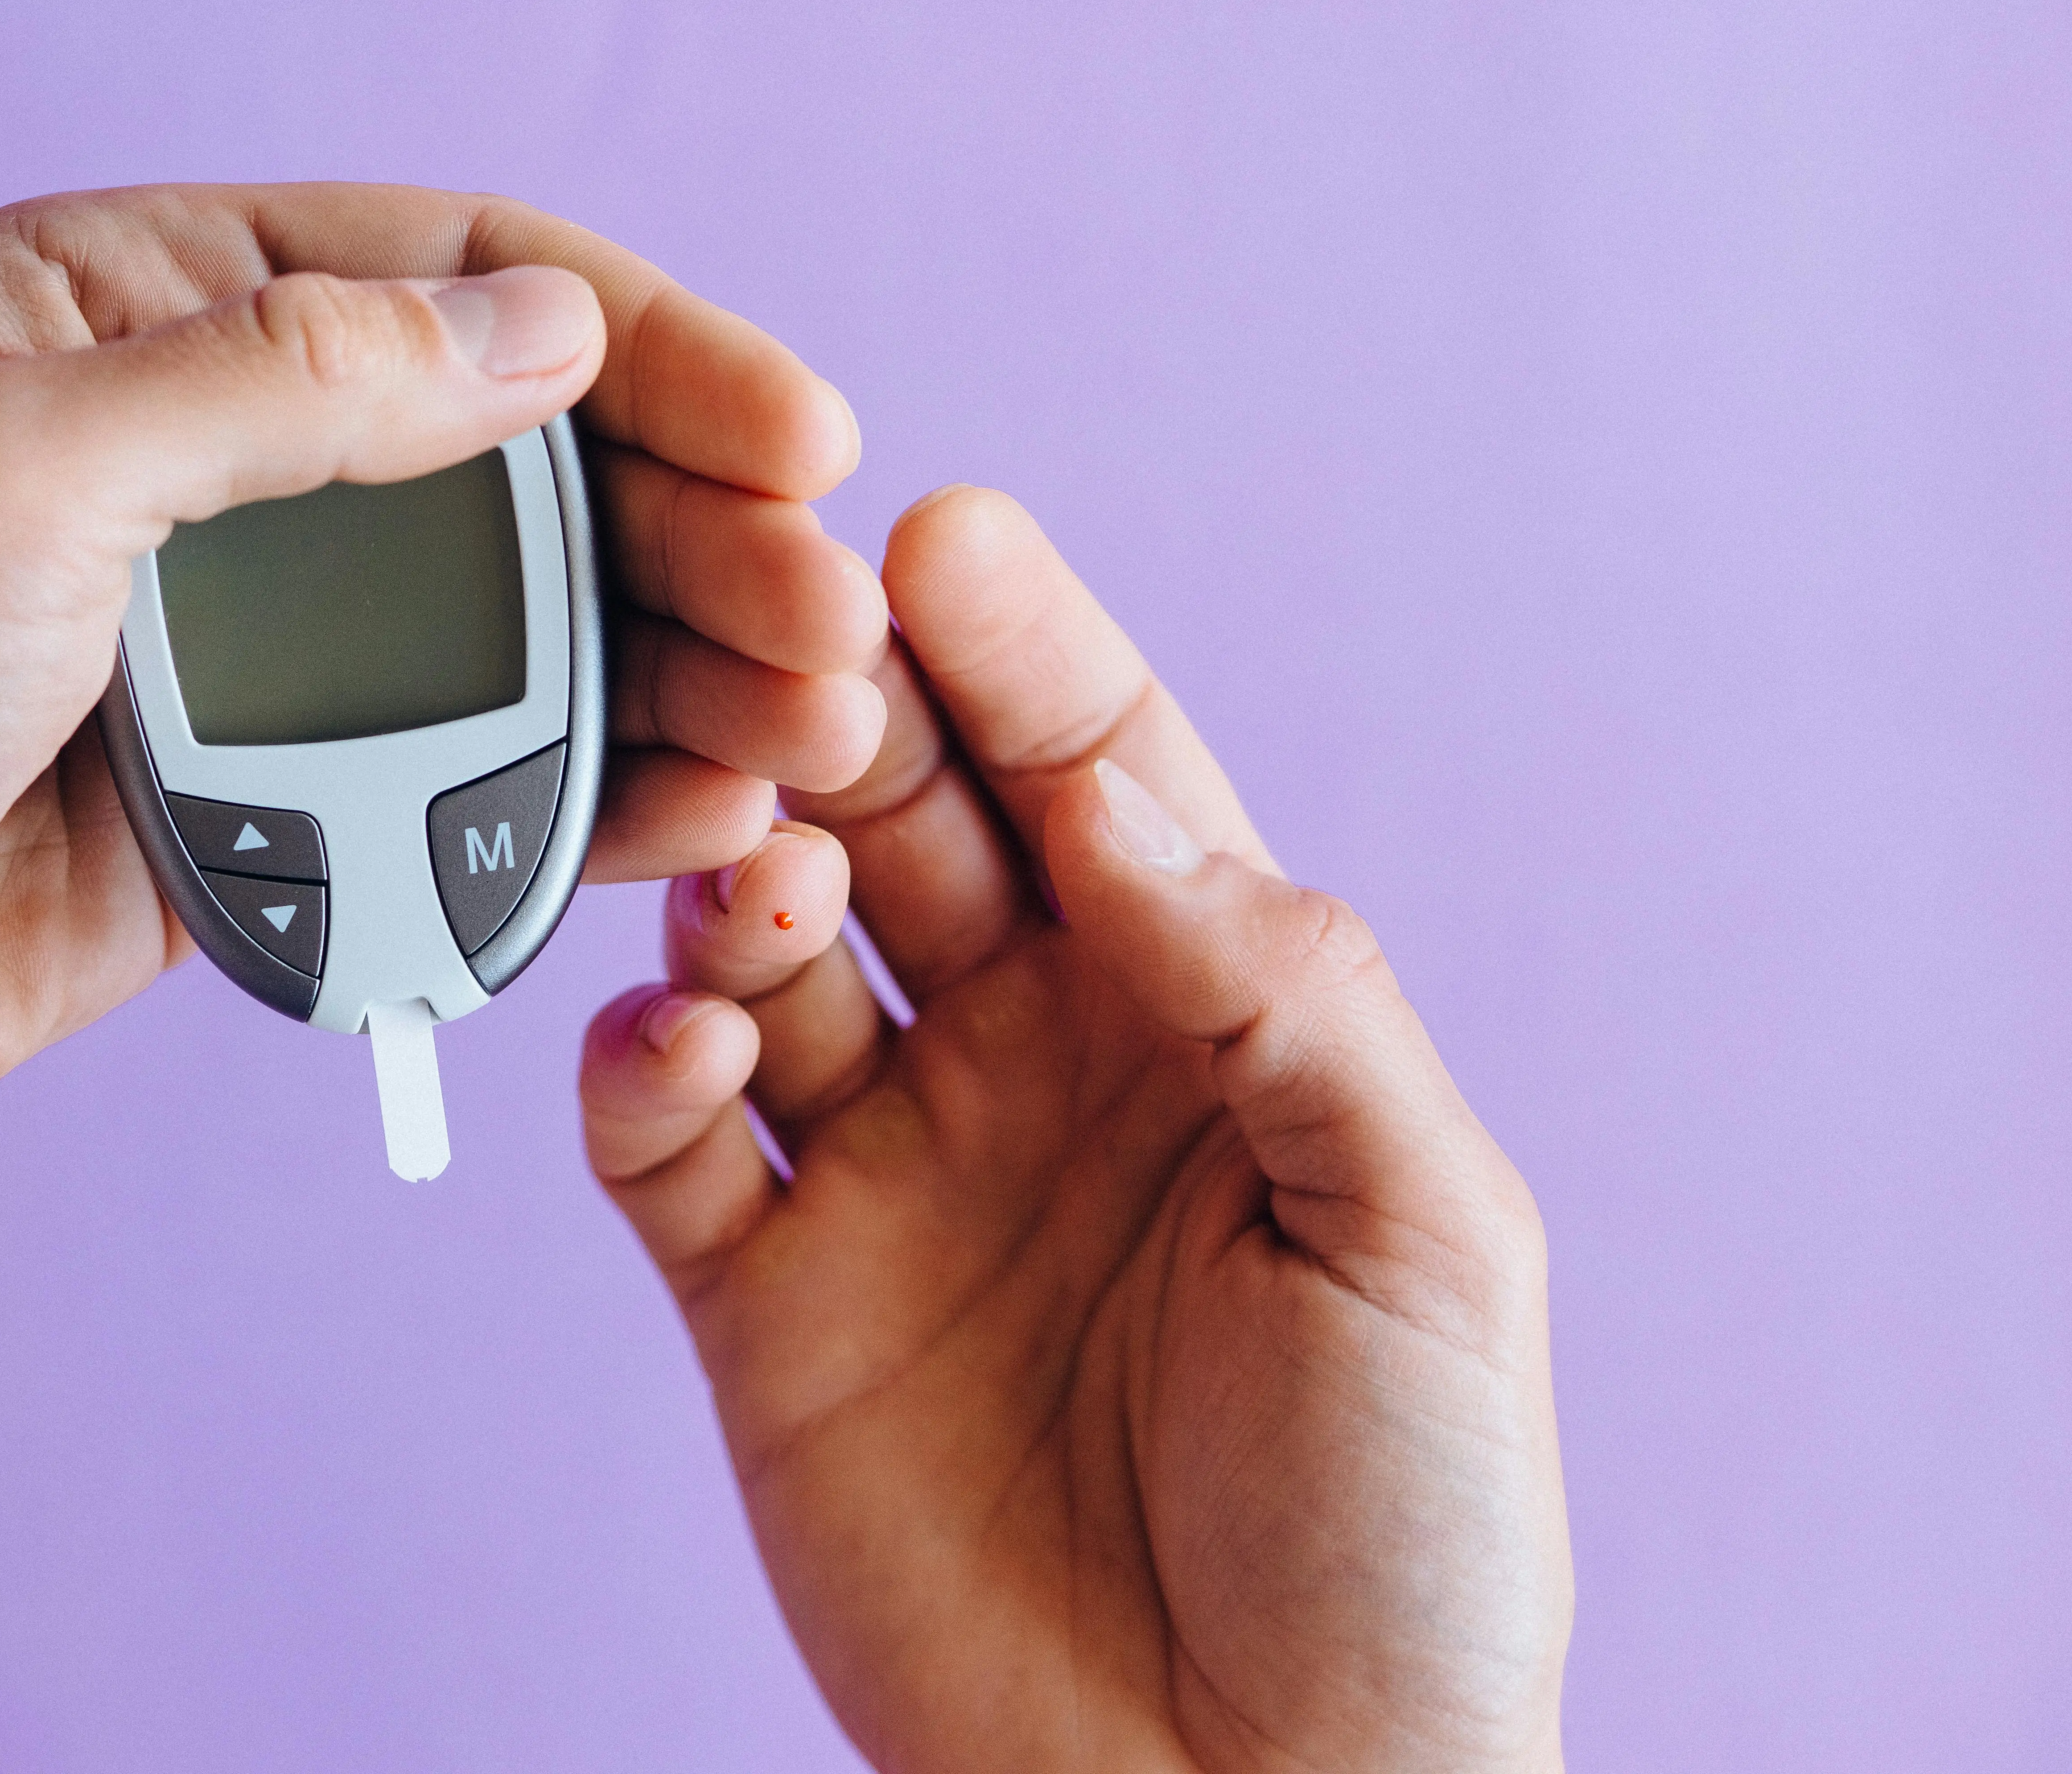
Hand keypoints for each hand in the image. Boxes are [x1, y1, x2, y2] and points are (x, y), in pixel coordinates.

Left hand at [0, 182, 885, 1213]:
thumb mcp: (17, 470)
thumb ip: (289, 380)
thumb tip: (542, 330)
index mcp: (136, 305)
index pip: (459, 277)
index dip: (655, 347)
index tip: (803, 436)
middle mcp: (214, 451)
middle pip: (528, 460)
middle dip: (701, 534)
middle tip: (830, 622)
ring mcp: (253, 632)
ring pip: (524, 624)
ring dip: (681, 669)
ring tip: (810, 726)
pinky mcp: (271, 789)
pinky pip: (469, 769)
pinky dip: (589, 789)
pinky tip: (701, 808)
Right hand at [579, 488, 1572, 1771]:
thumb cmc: (1401, 1537)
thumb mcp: (1427, 1238)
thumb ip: (1289, 999)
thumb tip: (1129, 804)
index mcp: (1200, 1022)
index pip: (1098, 778)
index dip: (1026, 656)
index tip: (941, 534)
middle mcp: (1030, 1067)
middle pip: (915, 828)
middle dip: (852, 727)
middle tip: (796, 655)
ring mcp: (888, 1177)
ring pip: (763, 957)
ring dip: (737, 882)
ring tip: (760, 870)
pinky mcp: (768, 1302)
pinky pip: (668, 1146)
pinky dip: (644, 1073)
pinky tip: (679, 1047)